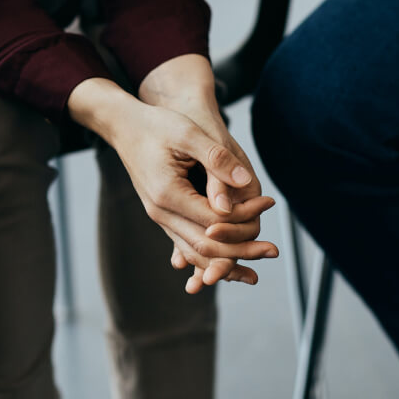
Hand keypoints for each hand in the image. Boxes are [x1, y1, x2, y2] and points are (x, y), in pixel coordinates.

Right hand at [140, 55, 277, 291]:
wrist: (125, 128)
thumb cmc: (157, 125)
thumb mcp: (189, 133)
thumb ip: (216, 159)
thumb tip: (244, 182)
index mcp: (168, 194)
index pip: (214, 220)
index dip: (244, 216)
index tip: (269, 202)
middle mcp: (161, 213)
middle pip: (207, 246)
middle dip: (242, 251)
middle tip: (273, 251)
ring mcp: (160, 218)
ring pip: (196, 253)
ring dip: (227, 262)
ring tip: (255, 273)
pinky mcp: (164, 218)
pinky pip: (187, 247)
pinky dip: (209, 259)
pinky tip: (230, 265)